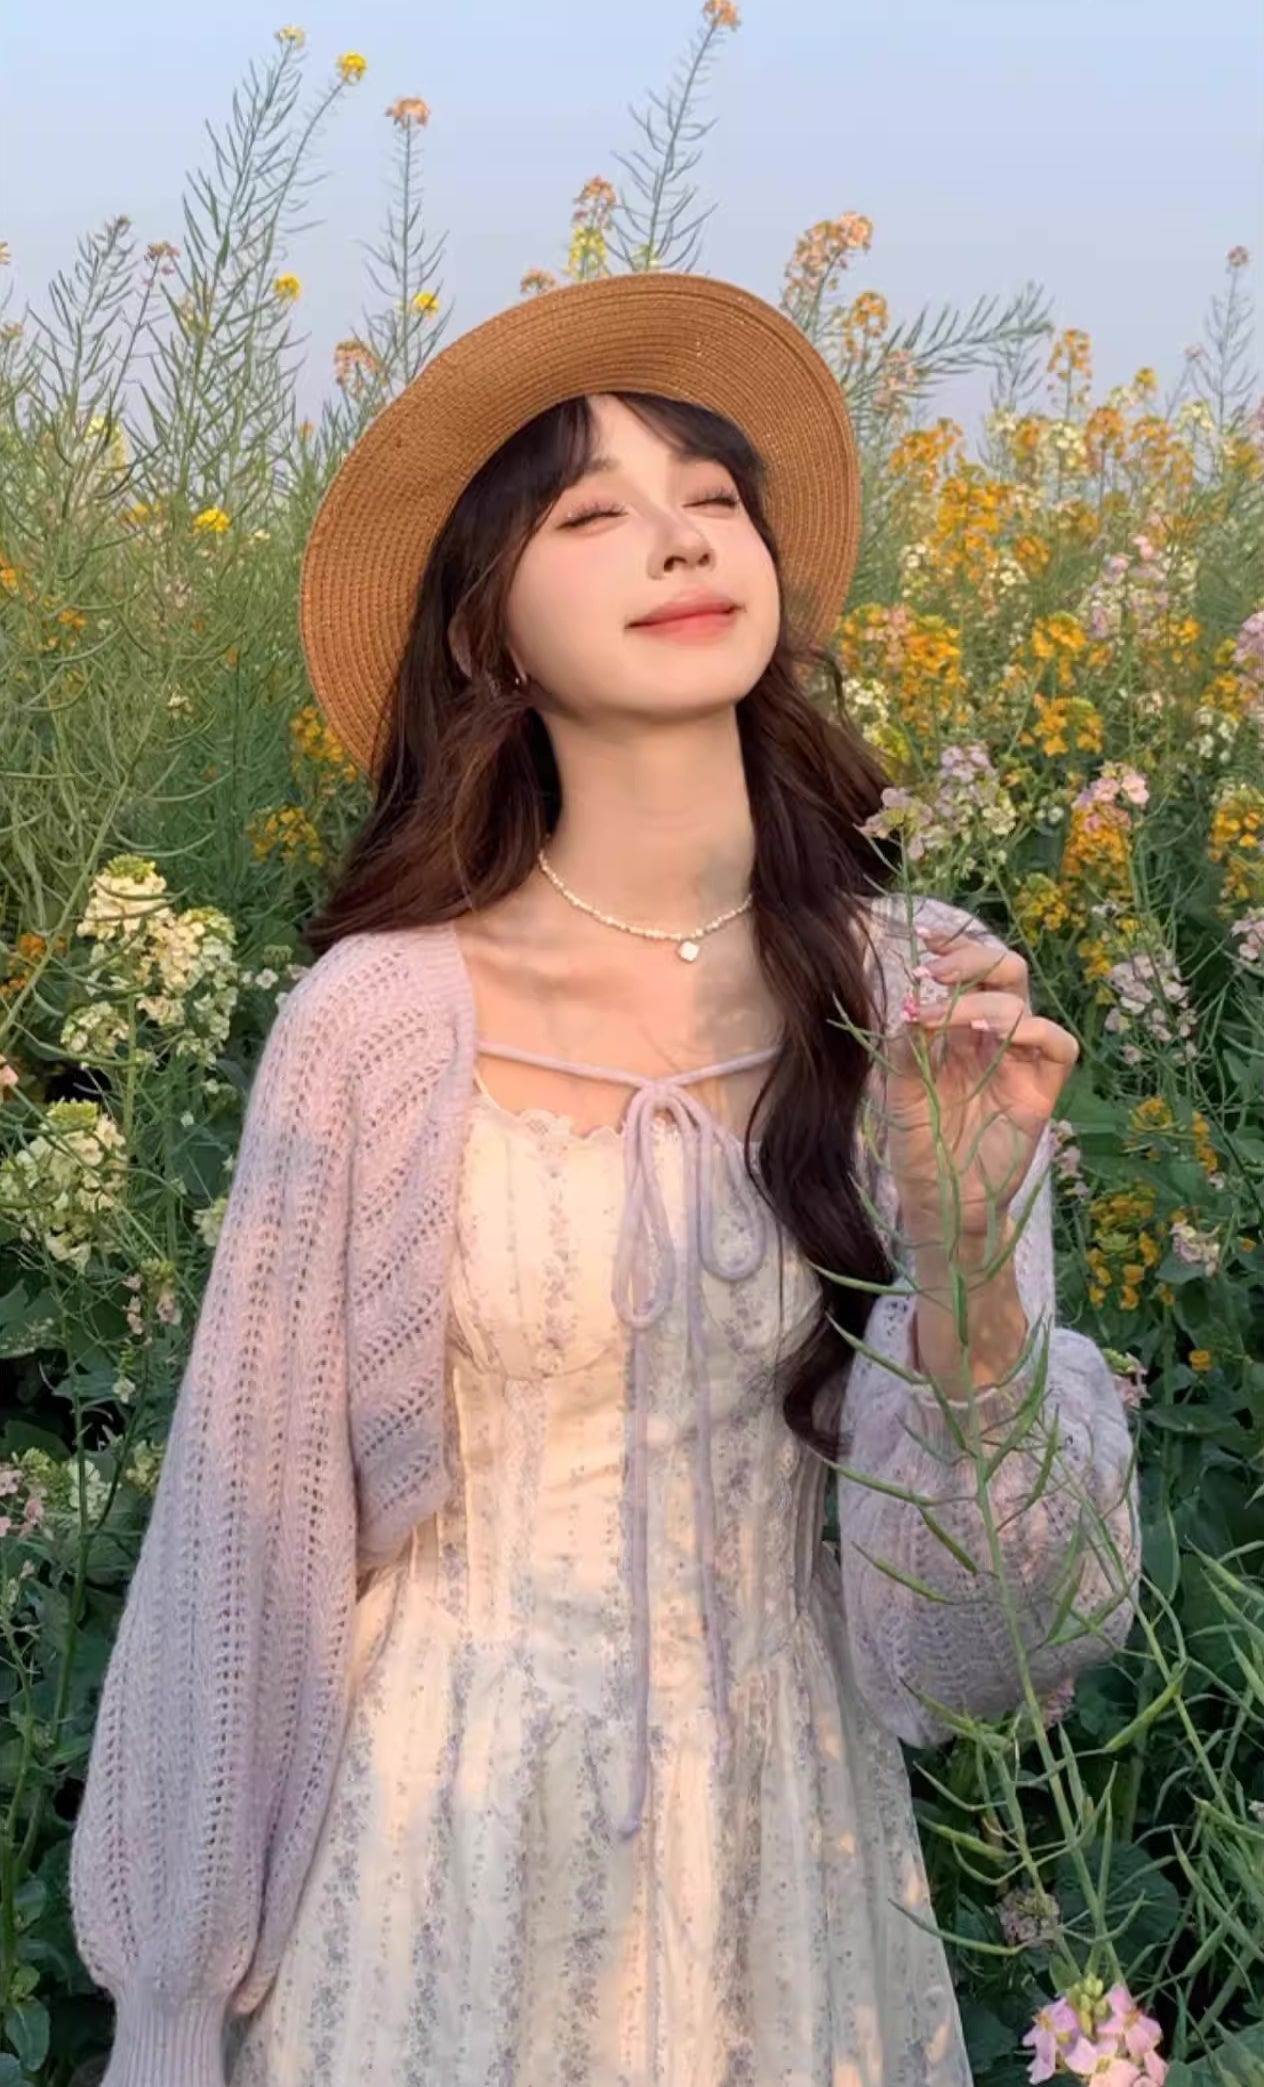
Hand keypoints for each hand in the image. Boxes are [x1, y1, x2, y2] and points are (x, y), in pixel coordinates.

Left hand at [880, 920, 1078, 1249]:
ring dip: (983, 1000)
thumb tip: (912, 1006)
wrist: (939, 1201)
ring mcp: (1018, 1064)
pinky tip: (991, 1038)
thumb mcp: (898, 1089)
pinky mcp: (1040, 1092)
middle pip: (1006, 972)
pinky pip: (1057, 1046)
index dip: (954, 947)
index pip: (967, 972)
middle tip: (933, 974)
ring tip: (944, 1019)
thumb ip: (906, 1046)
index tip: (924, 937)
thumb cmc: (918, 1145)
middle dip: (972, 960)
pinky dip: (1030, 1030)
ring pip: (1025, 1002)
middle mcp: (992, 1039)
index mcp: (958, 1031)